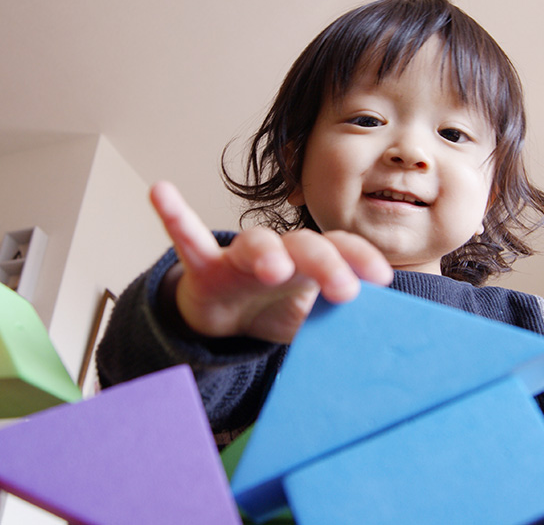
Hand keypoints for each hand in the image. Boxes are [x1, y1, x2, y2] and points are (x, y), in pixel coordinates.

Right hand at [149, 181, 393, 342]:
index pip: (341, 251)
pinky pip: (188, 238)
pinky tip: (161, 193)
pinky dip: (174, 215)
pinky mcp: (203, 266)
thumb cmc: (277, 310)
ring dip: (265, 251)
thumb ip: (337, 328)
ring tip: (273, 268)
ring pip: (255, 243)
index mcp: (311, 264)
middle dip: (326, 264)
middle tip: (344, 290)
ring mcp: (240, 257)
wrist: (227, 314)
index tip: (382, 278)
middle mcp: (280, 251)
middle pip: (305, 246)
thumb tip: (377, 351)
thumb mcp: (310, 322)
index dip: (361, 259)